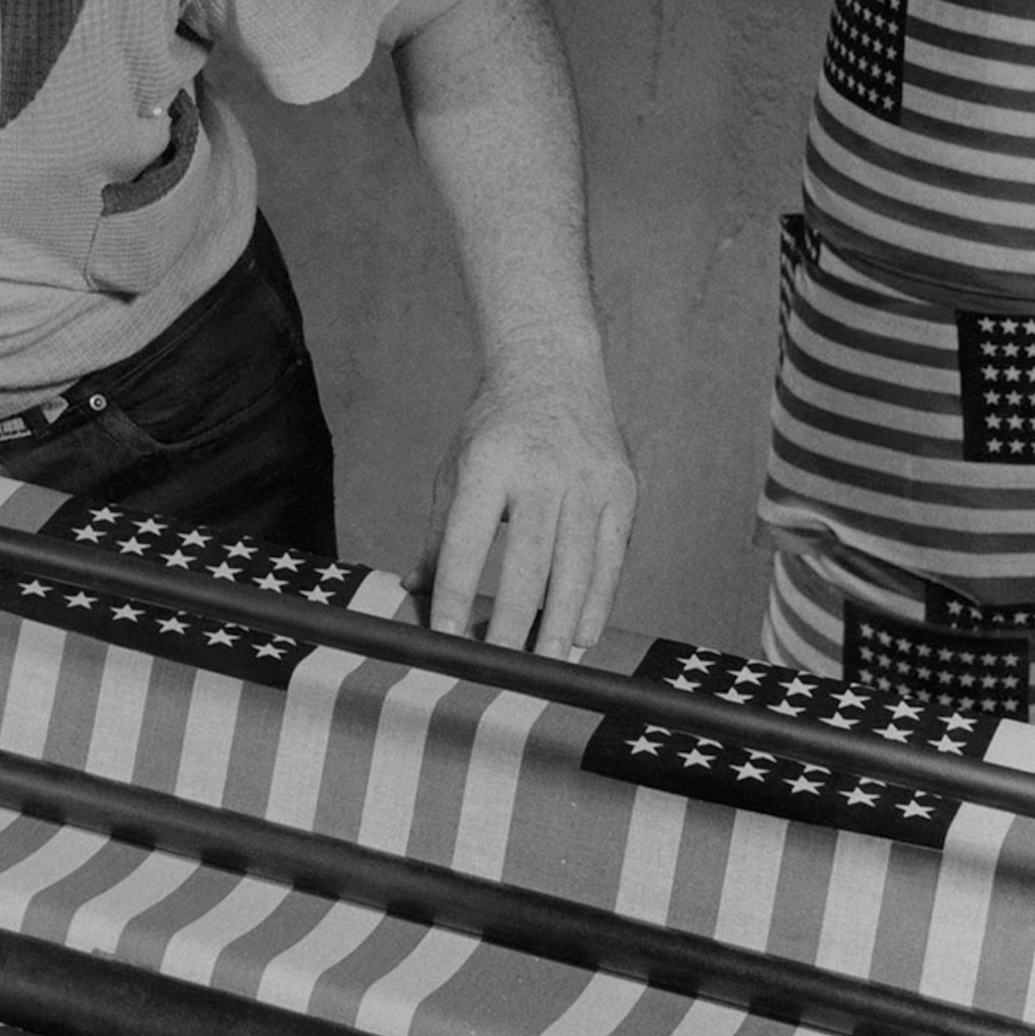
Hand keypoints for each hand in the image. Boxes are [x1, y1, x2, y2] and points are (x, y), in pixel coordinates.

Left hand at [422, 360, 636, 657]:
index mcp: (488, 464)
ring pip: (577, 566)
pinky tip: (582, 634)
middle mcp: (542, 471)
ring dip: (560, 622)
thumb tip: (411, 590)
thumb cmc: (492, 430)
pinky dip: (598, 600)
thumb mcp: (454, 470)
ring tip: (546, 665)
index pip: (466, 541)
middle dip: (513, 619)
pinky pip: (612, 557)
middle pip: (529, 561)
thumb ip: (436, 535)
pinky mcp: (623, 490)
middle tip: (500, 665)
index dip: (453, 592)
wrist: (552, 371)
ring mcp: (588, 480)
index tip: (445, 636)